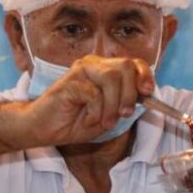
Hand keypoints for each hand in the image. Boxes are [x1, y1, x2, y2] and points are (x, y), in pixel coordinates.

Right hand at [5, 55, 154, 146]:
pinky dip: (96, 112)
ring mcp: (81, 71)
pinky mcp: (69, 82)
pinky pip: (94, 93)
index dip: (145, 75)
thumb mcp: (108, 116)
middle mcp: (95, 65)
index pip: (134, 63)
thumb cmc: (75, 122)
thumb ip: (126, 104)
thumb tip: (147, 96)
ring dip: (113, 105)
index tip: (149, 92)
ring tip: (105, 121)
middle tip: (124, 114)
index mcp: (106, 70)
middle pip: (126, 66)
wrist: (44, 129)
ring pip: (112, 77)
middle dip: (130, 94)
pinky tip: (87, 119)